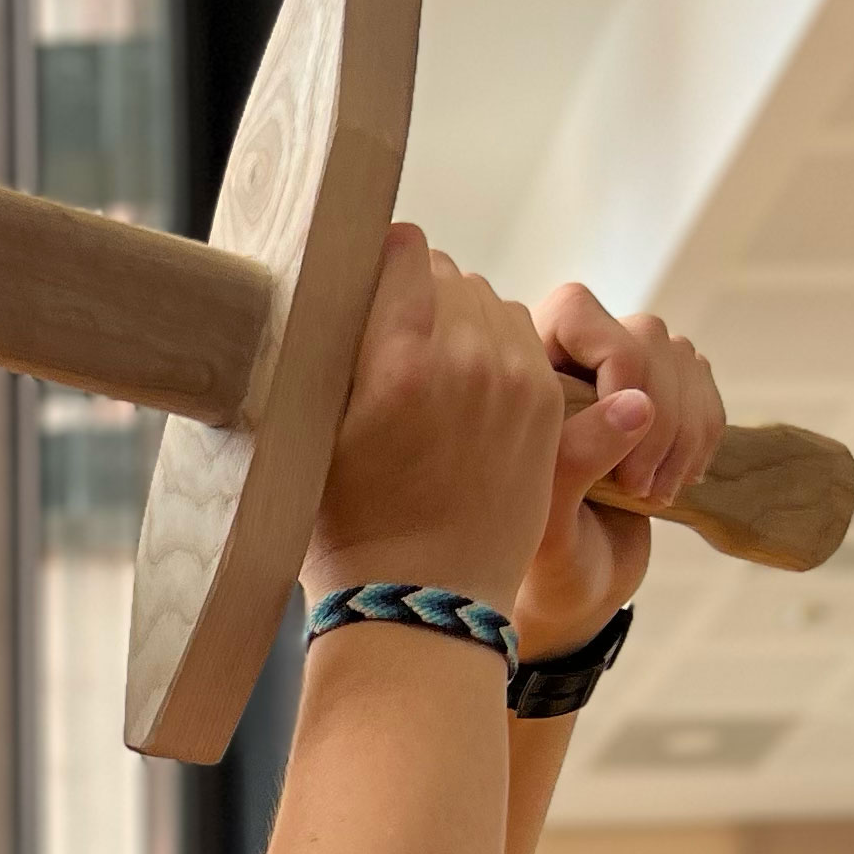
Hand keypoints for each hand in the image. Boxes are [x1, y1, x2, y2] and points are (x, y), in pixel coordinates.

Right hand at [301, 227, 568, 614]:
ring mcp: (514, 380)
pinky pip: (522, 335)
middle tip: (387, 344)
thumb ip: (329, 353)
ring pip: (487, 298)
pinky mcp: (544, 403)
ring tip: (429, 371)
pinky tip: (466, 388)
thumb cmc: (346, 529)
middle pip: (444, 271)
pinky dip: (495, 348)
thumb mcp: (310, 439)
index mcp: (398, 364)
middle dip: (415, 296)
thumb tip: (339, 283)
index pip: (401, 251)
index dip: (376, 267)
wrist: (424, 602)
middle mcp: (466, 360)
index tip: (360, 295)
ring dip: (459, 319)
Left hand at [510, 284, 722, 660]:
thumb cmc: (539, 568)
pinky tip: (675, 483)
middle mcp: (568, 364)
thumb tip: (635, 406)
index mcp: (518, 376)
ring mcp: (619, 379)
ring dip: (684, 429)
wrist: (570, 596)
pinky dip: (705, 433)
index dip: (614, 357)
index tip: (624, 436)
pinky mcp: (660, 401)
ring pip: (680, 355)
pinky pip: (704, 381)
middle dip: (658, 413)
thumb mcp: (546, 528)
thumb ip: (573, 463)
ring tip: (652, 493)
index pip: (576, 309)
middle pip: (644, 332)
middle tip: (638, 487)